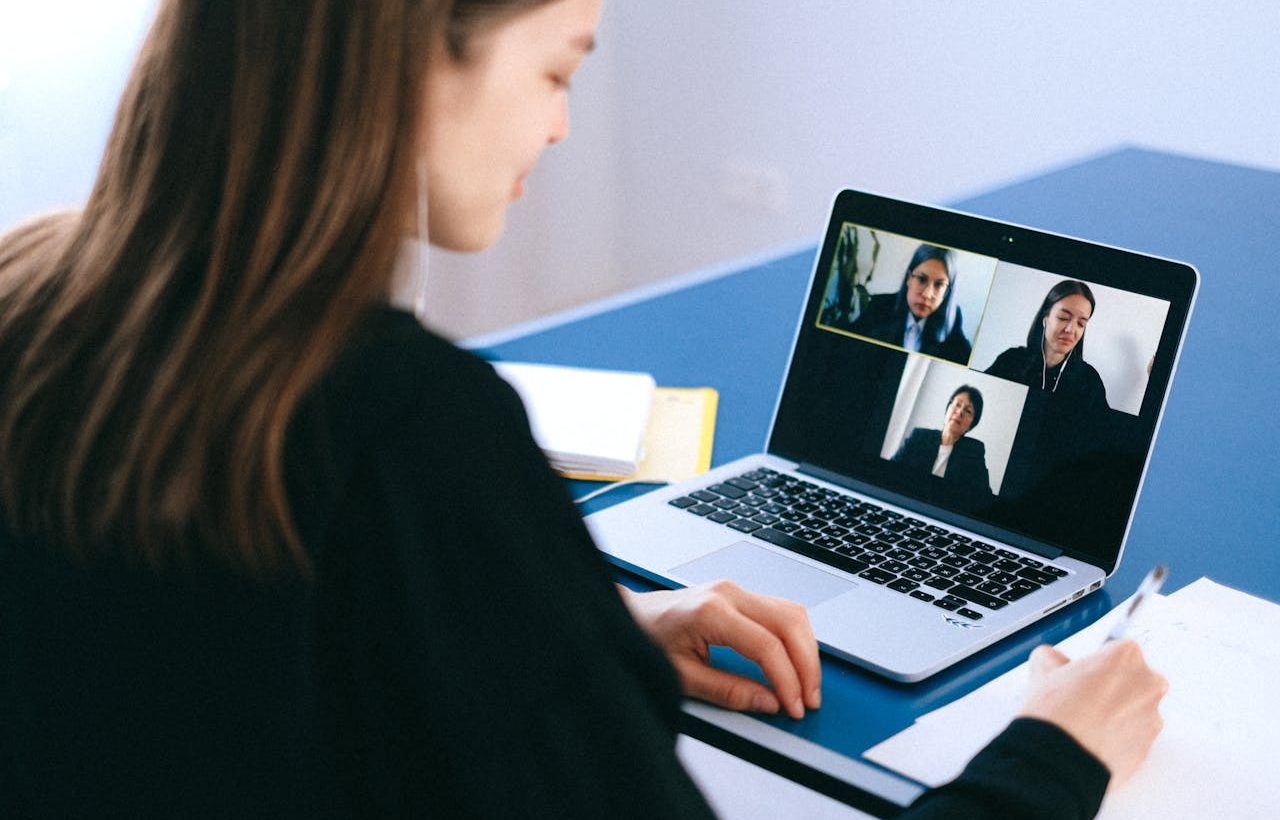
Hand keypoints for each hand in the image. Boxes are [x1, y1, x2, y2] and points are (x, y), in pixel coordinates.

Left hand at [618, 581, 820, 719]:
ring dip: (806, 650)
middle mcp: (728, 593)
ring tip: (807, 685)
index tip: (793, 706)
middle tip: (809, 699)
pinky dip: (796, 637)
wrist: (630, 615)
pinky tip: (796, 661)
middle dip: (807, 666)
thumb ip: (728, 691)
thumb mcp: (683, 676)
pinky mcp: (739, 594)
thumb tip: (768, 702)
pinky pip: (781, 610)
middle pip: (789, 624)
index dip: (787, 680)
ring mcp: (735, 589)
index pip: (767, 646)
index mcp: (711, 612)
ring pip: (792, 613)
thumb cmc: (647, 639)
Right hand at [1017, 640, 1167, 786]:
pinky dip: (1118, 738)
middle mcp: (1148, 684)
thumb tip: (1053, 661)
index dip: (1096, 663)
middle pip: (1133, 679)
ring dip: (1116, 714)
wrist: (1059, 759)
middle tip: (1083, 698)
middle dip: (1112, 686)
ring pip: (1134, 709)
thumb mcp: (1043, 667)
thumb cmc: (1056, 713)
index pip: (1117, 650)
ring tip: (1085, 723)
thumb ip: (1054, 657)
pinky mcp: (1149, 748)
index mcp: (1127, 655)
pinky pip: (1134, 737)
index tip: (1084, 674)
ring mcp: (1152, 718)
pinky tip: (1092, 740)